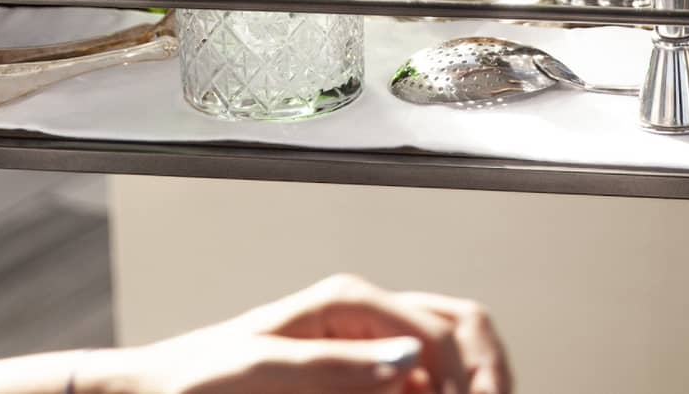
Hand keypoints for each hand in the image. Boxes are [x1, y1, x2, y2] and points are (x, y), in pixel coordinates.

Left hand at [128, 274, 511, 393]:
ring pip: (449, 359)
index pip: (442, 327)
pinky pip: (417, 389)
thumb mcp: (263, 369)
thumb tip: (407, 357)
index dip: (468, 376)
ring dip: (468, 385)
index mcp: (350, 303)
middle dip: (488, 370)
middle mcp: (368, 320)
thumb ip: (336, 365)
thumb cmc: (199, 375)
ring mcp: (369, 354)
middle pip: (462, 325)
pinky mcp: (362, 385)